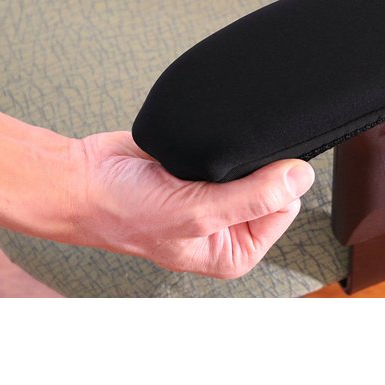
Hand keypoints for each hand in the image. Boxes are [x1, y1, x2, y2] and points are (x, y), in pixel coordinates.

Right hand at [69, 131, 314, 278]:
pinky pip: (233, 141)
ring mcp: (219, 190)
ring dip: (235, 150)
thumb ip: (253, 198)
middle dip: (253, 167)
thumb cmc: (126, 211)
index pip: (286, 207)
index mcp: (235, 248)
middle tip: (216, 167)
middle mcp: (232, 222)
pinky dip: (222, 136)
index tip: (241, 175)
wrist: (83, 177)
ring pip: (255, 159)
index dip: (273, 186)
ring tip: (204, 156)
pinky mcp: (206, 162)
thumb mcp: (196, 214)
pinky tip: (201, 142)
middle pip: (274, 181)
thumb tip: (301, 178)